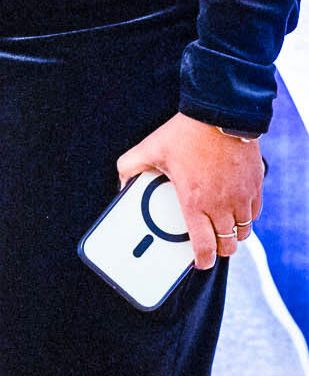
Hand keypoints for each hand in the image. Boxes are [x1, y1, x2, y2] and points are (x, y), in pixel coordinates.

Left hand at [115, 112, 264, 270]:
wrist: (220, 112)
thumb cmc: (184, 133)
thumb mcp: (149, 149)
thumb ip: (130, 168)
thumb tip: (120, 185)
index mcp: (194, 202)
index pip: (204, 246)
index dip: (203, 260)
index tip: (201, 262)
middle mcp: (221, 204)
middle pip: (228, 244)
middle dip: (220, 250)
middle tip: (212, 247)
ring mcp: (242, 196)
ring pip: (244, 231)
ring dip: (234, 236)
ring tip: (223, 231)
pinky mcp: (255, 185)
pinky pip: (255, 212)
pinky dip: (247, 217)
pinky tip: (237, 212)